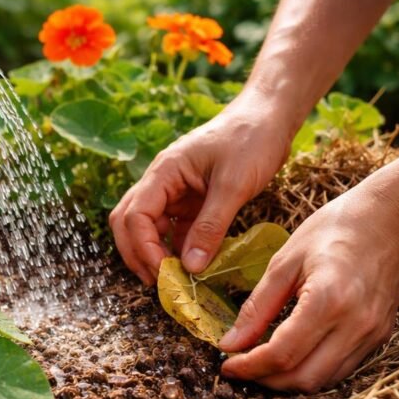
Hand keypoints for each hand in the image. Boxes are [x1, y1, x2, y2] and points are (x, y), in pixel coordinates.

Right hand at [109, 103, 294, 284]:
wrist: (269, 115)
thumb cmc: (251, 139)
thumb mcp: (233, 185)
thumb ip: (211, 227)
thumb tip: (191, 268)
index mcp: (164, 172)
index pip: (134, 216)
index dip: (144, 249)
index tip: (166, 274)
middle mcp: (162, 182)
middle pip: (129, 223)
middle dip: (138, 255)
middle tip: (161, 283)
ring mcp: (175, 191)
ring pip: (148, 227)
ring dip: (155, 253)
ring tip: (175, 280)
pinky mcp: (192, 199)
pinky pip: (174, 228)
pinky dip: (178, 248)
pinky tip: (193, 266)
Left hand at [220, 187, 398, 391]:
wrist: (390, 218)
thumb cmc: (335, 229)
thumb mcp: (285, 261)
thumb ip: (258, 306)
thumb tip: (231, 343)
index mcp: (328, 300)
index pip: (282, 354)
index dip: (249, 367)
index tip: (227, 365)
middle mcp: (355, 325)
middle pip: (303, 378)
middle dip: (266, 380)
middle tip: (240, 367)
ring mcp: (372, 334)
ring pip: (323, 381)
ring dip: (288, 381)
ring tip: (261, 365)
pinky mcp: (380, 337)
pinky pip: (341, 370)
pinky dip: (312, 371)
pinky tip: (292, 356)